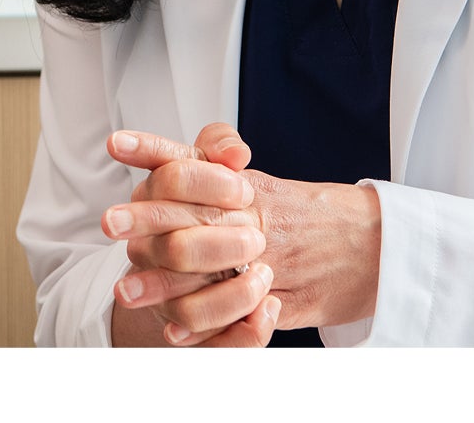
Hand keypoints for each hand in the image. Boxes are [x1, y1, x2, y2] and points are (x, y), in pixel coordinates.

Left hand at [105, 124, 382, 337]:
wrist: (363, 246)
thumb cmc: (293, 211)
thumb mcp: (254, 178)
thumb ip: (218, 149)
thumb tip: (207, 143)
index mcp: (242, 184)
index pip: (193, 160)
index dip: (153, 149)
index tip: (116, 143)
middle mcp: (251, 219)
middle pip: (191, 216)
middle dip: (146, 219)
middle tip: (110, 222)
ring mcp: (265, 261)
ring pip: (206, 272)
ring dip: (161, 283)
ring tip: (126, 289)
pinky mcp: (278, 300)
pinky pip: (235, 315)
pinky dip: (201, 326)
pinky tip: (172, 330)